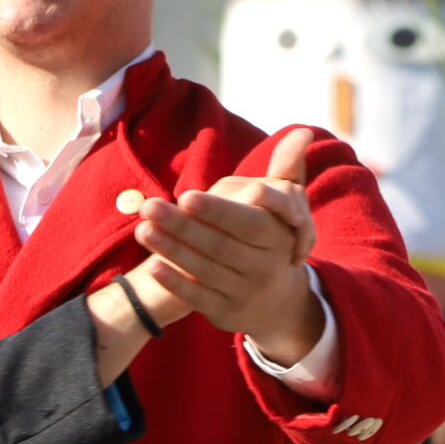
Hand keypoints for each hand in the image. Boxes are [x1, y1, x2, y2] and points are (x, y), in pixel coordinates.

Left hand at [133, 129, 321, 364]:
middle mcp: (264, 268)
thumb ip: (289, 168)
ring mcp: (244, 293)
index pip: (247, 223)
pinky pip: (197, 297)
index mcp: (278, 239)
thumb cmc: (274, 240)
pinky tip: (152, 266)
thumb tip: (302, 130)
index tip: (186, 196)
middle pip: (219, 245)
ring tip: (142, 229)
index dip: (217, 210)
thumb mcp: (289, 206)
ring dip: (171, 250)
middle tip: (150, 206)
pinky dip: (175, 282)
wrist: (280, 302)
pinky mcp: (225, 313)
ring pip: (204, 270)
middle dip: (182, 226)